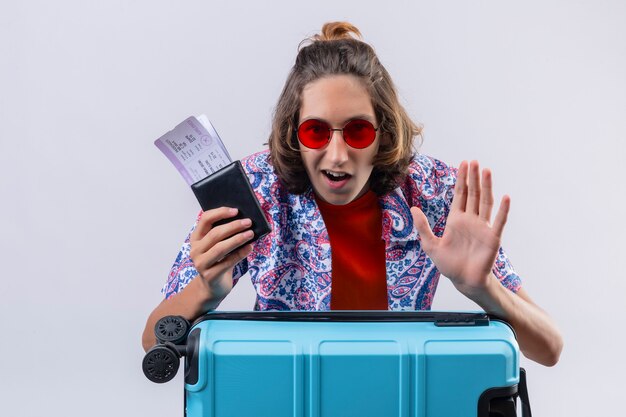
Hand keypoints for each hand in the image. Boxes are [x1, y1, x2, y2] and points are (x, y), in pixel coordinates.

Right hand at [189, 207, 253, 300]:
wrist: (213, 286)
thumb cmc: (218, 261)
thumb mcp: (217, 246)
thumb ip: (224, 234)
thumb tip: (243, 219)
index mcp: (196, 238)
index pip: (205, 219)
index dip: (220, 212)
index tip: (236, 210)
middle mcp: (195, 250)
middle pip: (215, 234)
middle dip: (233, 226)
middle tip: (248, 222)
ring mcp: (201, 264)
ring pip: (220, 247)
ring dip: (237, 239)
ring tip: (250, 234)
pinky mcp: (210, 276)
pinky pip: (228, 262)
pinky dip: (240, 253)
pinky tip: (249, 248)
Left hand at [410, 160, 509, 296]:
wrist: (464, 281)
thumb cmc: (449, 264)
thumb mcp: (430, 245)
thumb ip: (423, 227)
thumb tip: (413, 209)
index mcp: (456, 219)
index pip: (460, 195)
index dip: (461, 179)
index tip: (464, 164)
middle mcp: (471, 220)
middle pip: (473, 194)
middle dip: (473, 178)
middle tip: (474, 161)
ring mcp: (482, 228)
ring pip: (485, 203)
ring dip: (486, 187)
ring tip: (486, 171)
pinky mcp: (492, 238)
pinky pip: (498, 222)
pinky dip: (502, 210)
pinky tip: (505, 197)